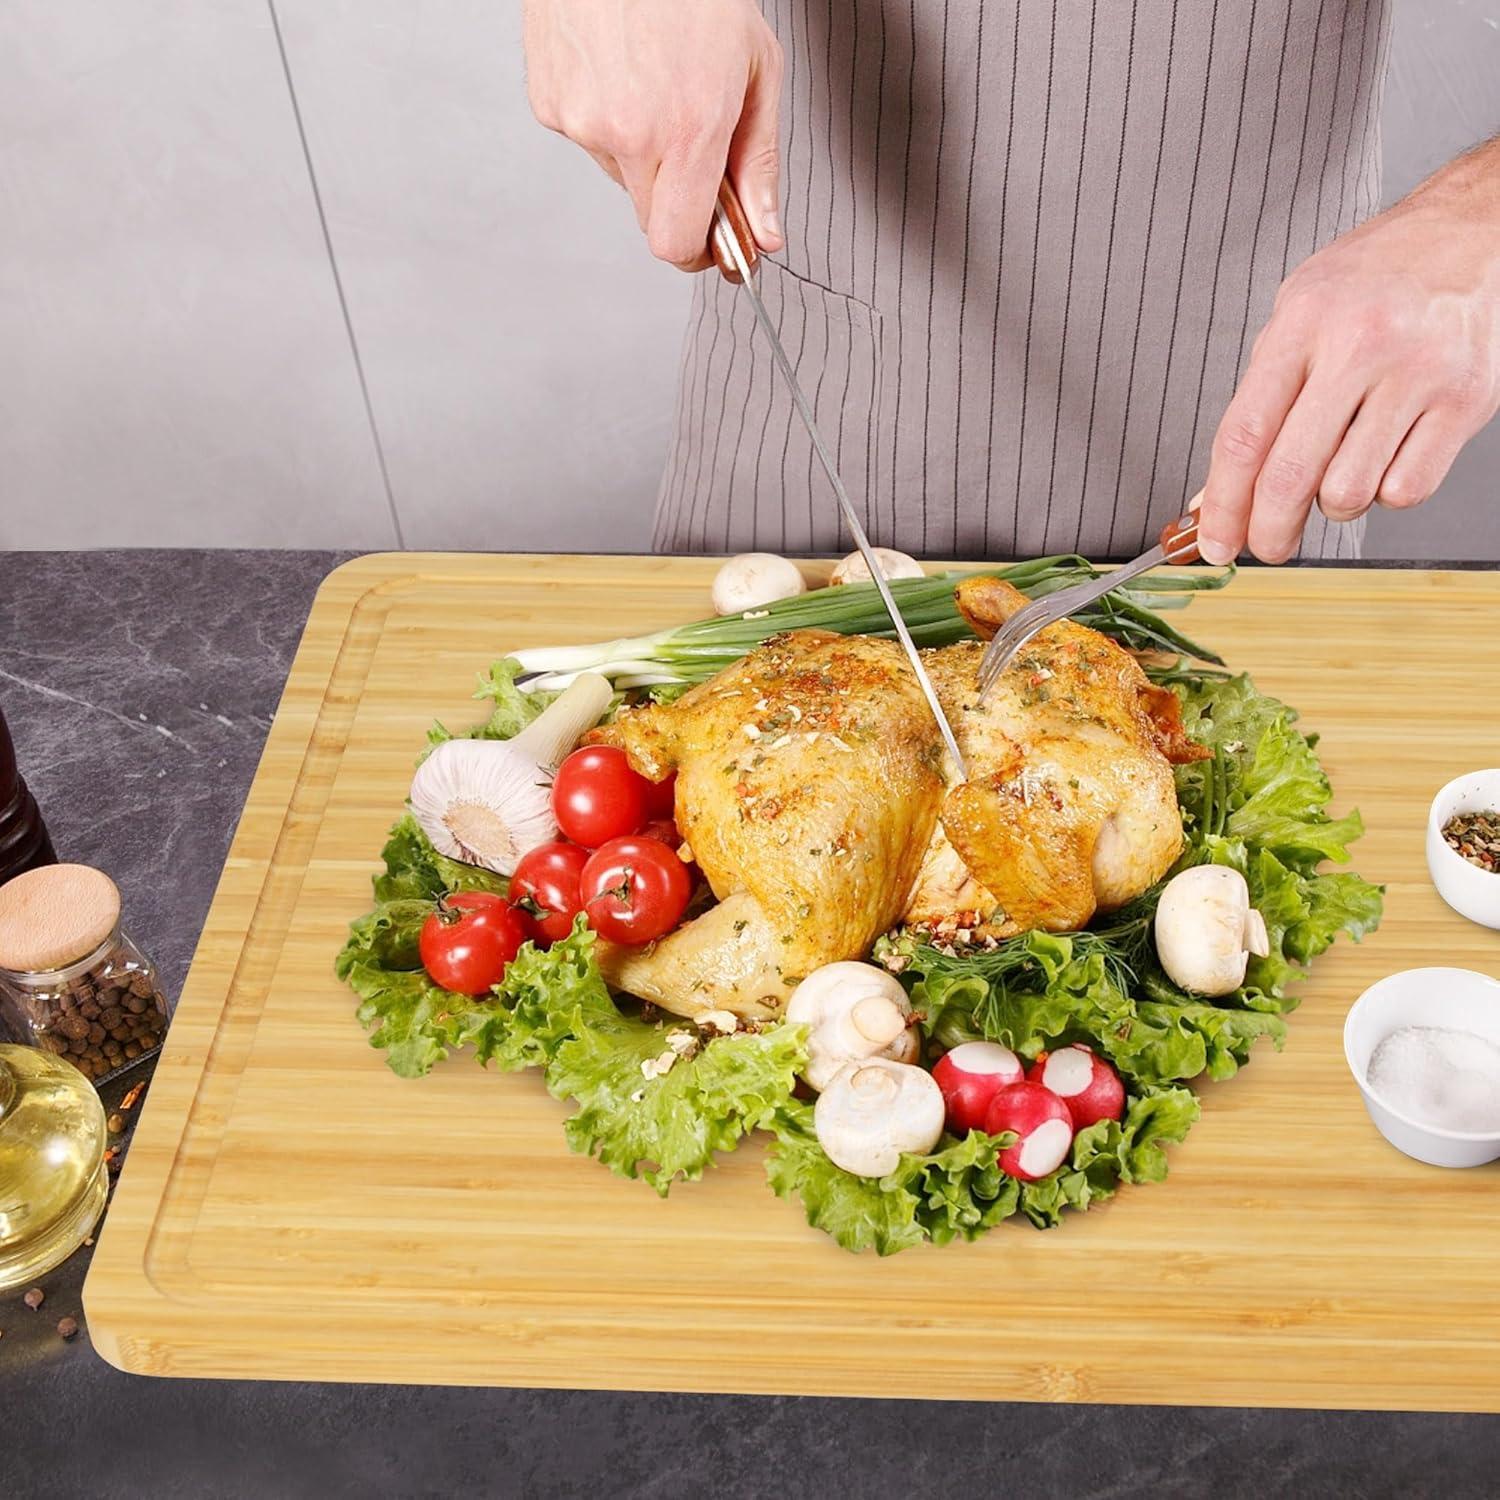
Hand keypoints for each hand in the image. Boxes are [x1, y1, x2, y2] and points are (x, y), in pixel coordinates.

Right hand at [523, 0, 783, 270]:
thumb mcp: (756, 71)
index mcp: (686, 130)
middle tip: (698, 149)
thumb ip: (759, 164)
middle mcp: (626, 134)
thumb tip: (764, 234)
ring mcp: (580, 121)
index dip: (700, 252)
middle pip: (651, 218)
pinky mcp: (549, 104)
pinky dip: (611, 121)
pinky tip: (623, 73)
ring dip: (644, 153)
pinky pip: (590, 142)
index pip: (676, 245)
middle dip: (680, 199)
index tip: (718, 244)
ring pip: (621, 177)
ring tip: (658, 86)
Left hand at [1199, 141, 1499, 563]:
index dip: (1221, 503)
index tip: (1212, 541)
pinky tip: (1387, 456)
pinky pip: (1407, 489)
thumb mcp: (1302, 312)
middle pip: (1290, 475)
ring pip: (1349, 493)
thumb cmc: (1381, 274)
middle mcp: (1360, 344)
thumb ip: (1260, 398)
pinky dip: (1389, 492)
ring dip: (1336, 504)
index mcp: (1305, 320)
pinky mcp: (1468, 398)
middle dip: (1268, 531)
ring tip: (1342, 468)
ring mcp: (1418, 372)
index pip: (1243, 435)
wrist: (1477, 227)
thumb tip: (1216, 493)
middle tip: (1266, 546)